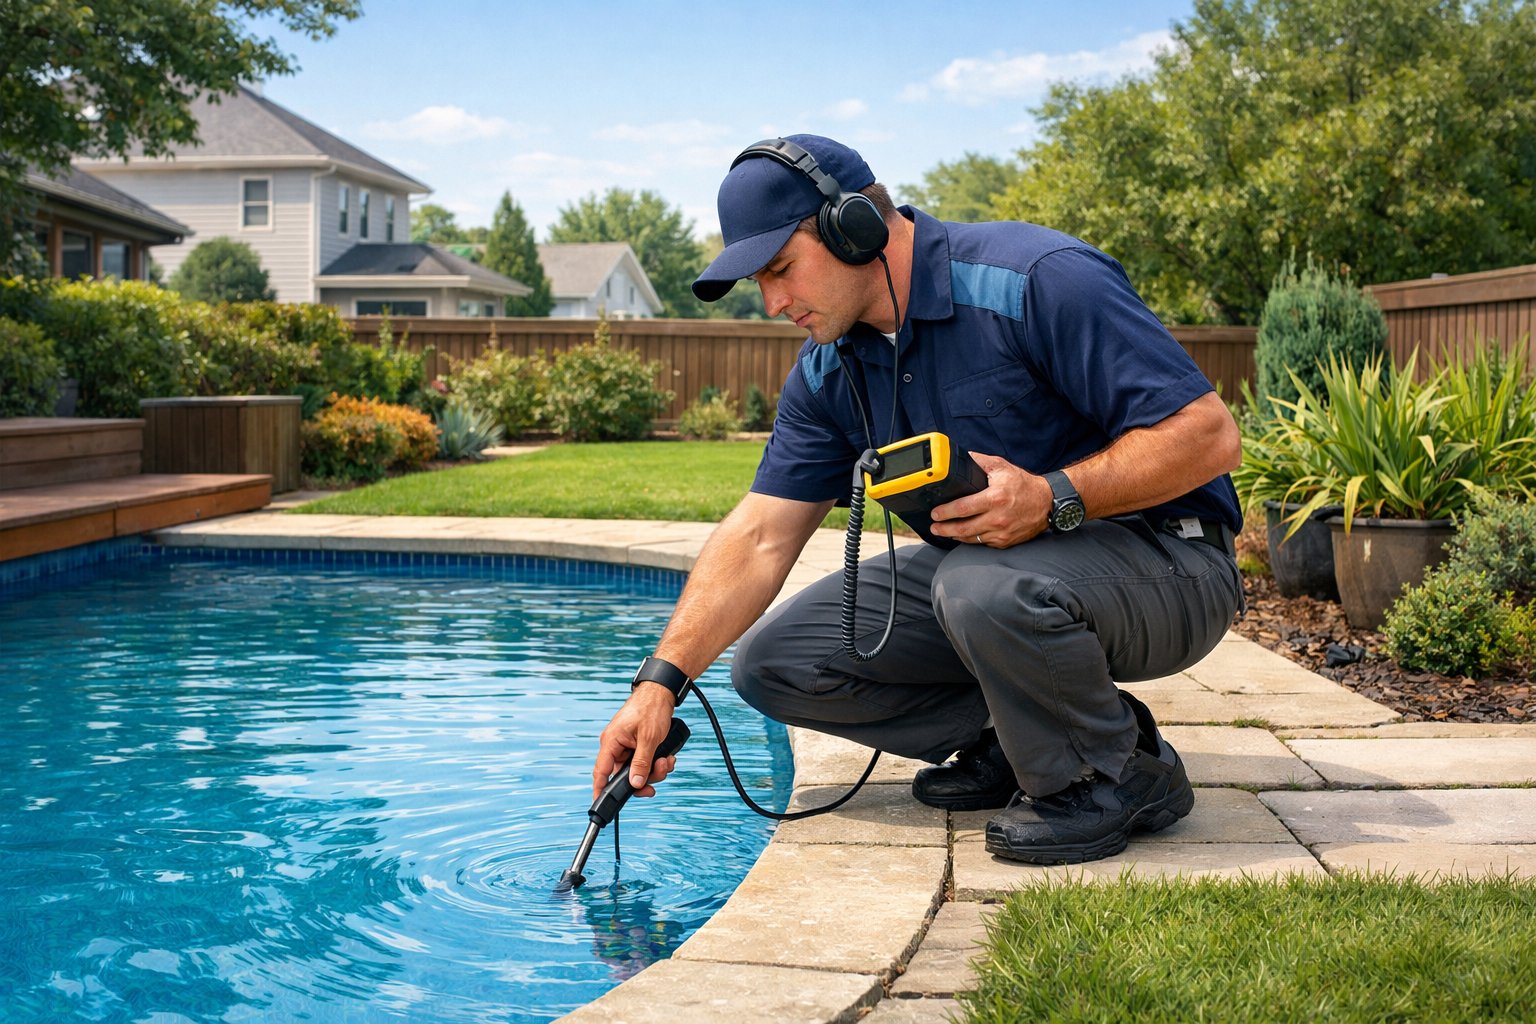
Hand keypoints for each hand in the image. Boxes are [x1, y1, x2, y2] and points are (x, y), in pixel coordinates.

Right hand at [592, 684, 678, 798]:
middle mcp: (616, 745)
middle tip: (660, 772)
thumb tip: (636, 784)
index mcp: (611, 742)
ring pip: (638, 770)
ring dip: (655, 770)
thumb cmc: (651, 708)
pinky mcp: (637, 745)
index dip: (600, 790)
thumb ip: (641, 763)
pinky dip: (656, 762)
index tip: (600, 805)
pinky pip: (644, 762)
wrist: (662, 692)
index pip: (601, 772)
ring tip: (667, 760)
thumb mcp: (649, 739)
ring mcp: (627, 745)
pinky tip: (667, 756)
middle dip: (645, 777)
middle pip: (625, 775)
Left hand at [928, 452, 1052, 547]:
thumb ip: (980, 461)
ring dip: (954, 535)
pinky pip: (982, 542)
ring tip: (944, 531)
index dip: (945, 512)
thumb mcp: (1002, 467)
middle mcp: (997, 518)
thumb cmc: (1024, 484)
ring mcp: (1001, 533)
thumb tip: (962, 457)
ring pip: (971, 538)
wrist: (1047, 503)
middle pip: (963, 528)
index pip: (963, 508)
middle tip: (934, 526)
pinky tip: (963, 534)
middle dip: (944, 528)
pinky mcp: (1005, 541)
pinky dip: (971, 539)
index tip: (935, 513)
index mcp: (995, 498)